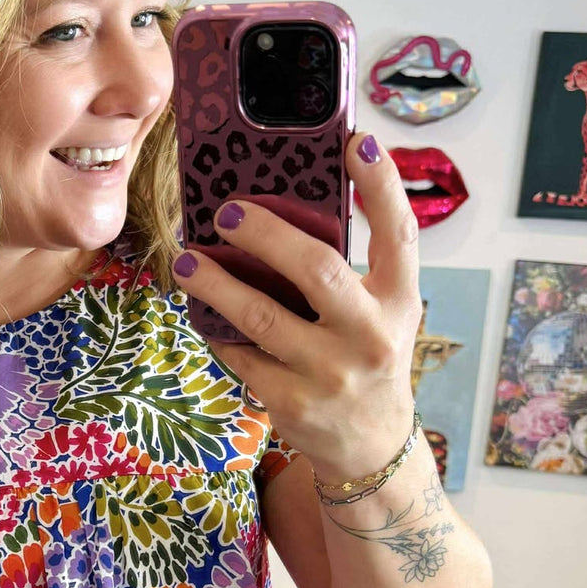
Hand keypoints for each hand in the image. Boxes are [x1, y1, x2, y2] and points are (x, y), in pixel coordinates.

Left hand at [173, 131, 421, 483]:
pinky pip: (241, 355)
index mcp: (399, 300)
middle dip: (267, 234)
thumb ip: (353, 269)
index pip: (400, 233)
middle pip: (318, 270)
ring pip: (262, 317)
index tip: (354, 140)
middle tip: (226, 211)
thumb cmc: (366, 358)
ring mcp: (330, 372)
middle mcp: (371, 335)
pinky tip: (198, 311)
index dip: (380, 184)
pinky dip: (216, 331)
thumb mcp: (382, 313)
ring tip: (186, 260)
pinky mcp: (292, 402)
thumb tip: (286, 207)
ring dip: (216, 284)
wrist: (370, 447)